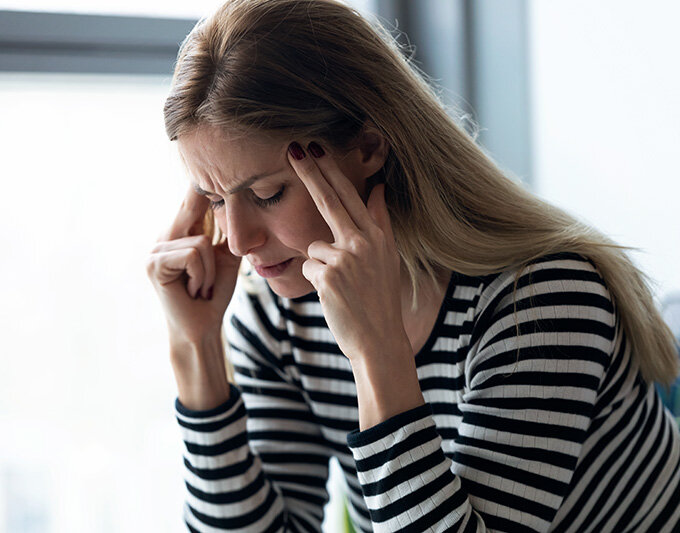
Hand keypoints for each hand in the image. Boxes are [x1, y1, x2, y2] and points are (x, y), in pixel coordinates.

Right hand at [146, 185, 241, 345]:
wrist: (202, 328)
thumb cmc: (213, 294)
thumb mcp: (226, 257)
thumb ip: (227, 231)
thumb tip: (238, 203)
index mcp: (179, 232)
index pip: (192, 200)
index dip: (201, 184)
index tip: (204, 158)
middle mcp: (164, 236)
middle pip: (195, 210)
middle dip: (213, 220)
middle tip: (214, 246)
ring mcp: (155, 250)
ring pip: (201, 241)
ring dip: (210, 269)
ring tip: (201, 285)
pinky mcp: (154, 265)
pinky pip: (194, 254)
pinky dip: (202, 275)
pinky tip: (194, 290)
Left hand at [288, 141, 409, 362]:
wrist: (379, 340)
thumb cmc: (379, 300)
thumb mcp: (388, 258)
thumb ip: (379, 221)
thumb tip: (378, 188)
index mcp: (377, 236)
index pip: (350, 196)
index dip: (331, 171)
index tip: (317, 149)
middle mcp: (363, 243)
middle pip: (330, 200)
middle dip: (311, 172)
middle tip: (294, 148)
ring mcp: (345, 259)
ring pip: (314, 246)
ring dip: (321, 265)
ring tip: (342, 288)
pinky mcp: (328, 276)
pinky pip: (308, 267)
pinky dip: (316, 282)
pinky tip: (335, 296)